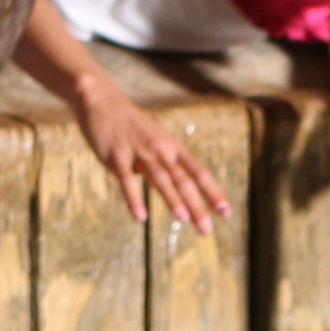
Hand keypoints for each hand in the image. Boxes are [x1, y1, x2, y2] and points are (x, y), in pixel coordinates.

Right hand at [67, 74, 229, 231]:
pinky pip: (127, 180)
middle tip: (207, 230)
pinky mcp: (117, 156)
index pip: (199, 173)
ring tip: (183, 219)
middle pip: (184, 181)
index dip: (213, 193)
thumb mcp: (157, 141)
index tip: (226, 213)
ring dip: (172, 199)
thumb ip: (166, 164)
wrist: (103, 101)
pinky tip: (141, 217)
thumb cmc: (132, 126)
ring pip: (160, 179)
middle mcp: (161, 150)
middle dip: (197, 206)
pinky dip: (134, 199)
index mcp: (173, 148)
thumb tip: (173, 188)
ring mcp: (139, 152)